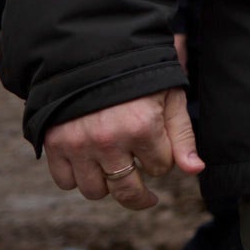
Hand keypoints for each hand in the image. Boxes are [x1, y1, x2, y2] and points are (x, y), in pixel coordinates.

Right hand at [44, 89, 200, 210]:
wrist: (93, 52)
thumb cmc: (139, 74)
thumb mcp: (170, 97)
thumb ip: (183, 136)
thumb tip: (195, 170)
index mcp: (142, 125)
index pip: (160, 168)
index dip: (162, 159)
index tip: (157, 146)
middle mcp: (109, 139)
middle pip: (127, 190)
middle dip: (141, 195)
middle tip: (147, 196)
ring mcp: (79, 143)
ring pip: (95, 191)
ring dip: (107, 185)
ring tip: (114, 168)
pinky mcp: (55, 143)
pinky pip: (65, 182)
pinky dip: (77, 178)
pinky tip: (89, 163)